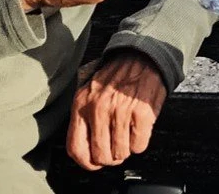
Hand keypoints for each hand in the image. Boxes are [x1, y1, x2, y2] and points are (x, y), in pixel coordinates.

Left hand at [66, 52, 168, 170]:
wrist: (142, 56)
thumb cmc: (116, 77)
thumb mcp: (90, 93)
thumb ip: (84, 119)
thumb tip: (87, 152)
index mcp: (82, 104)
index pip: (76, 148)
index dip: (87, 162)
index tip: (95, 162)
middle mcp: (99, 108)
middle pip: (101, 156)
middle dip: (111, 156)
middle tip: (116, 145)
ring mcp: (120, 111)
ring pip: (121, 154)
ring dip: (126, 148)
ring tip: (128, 131)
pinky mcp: (141, 113)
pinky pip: (139, 146)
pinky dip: (140, 141)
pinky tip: (138, 126)